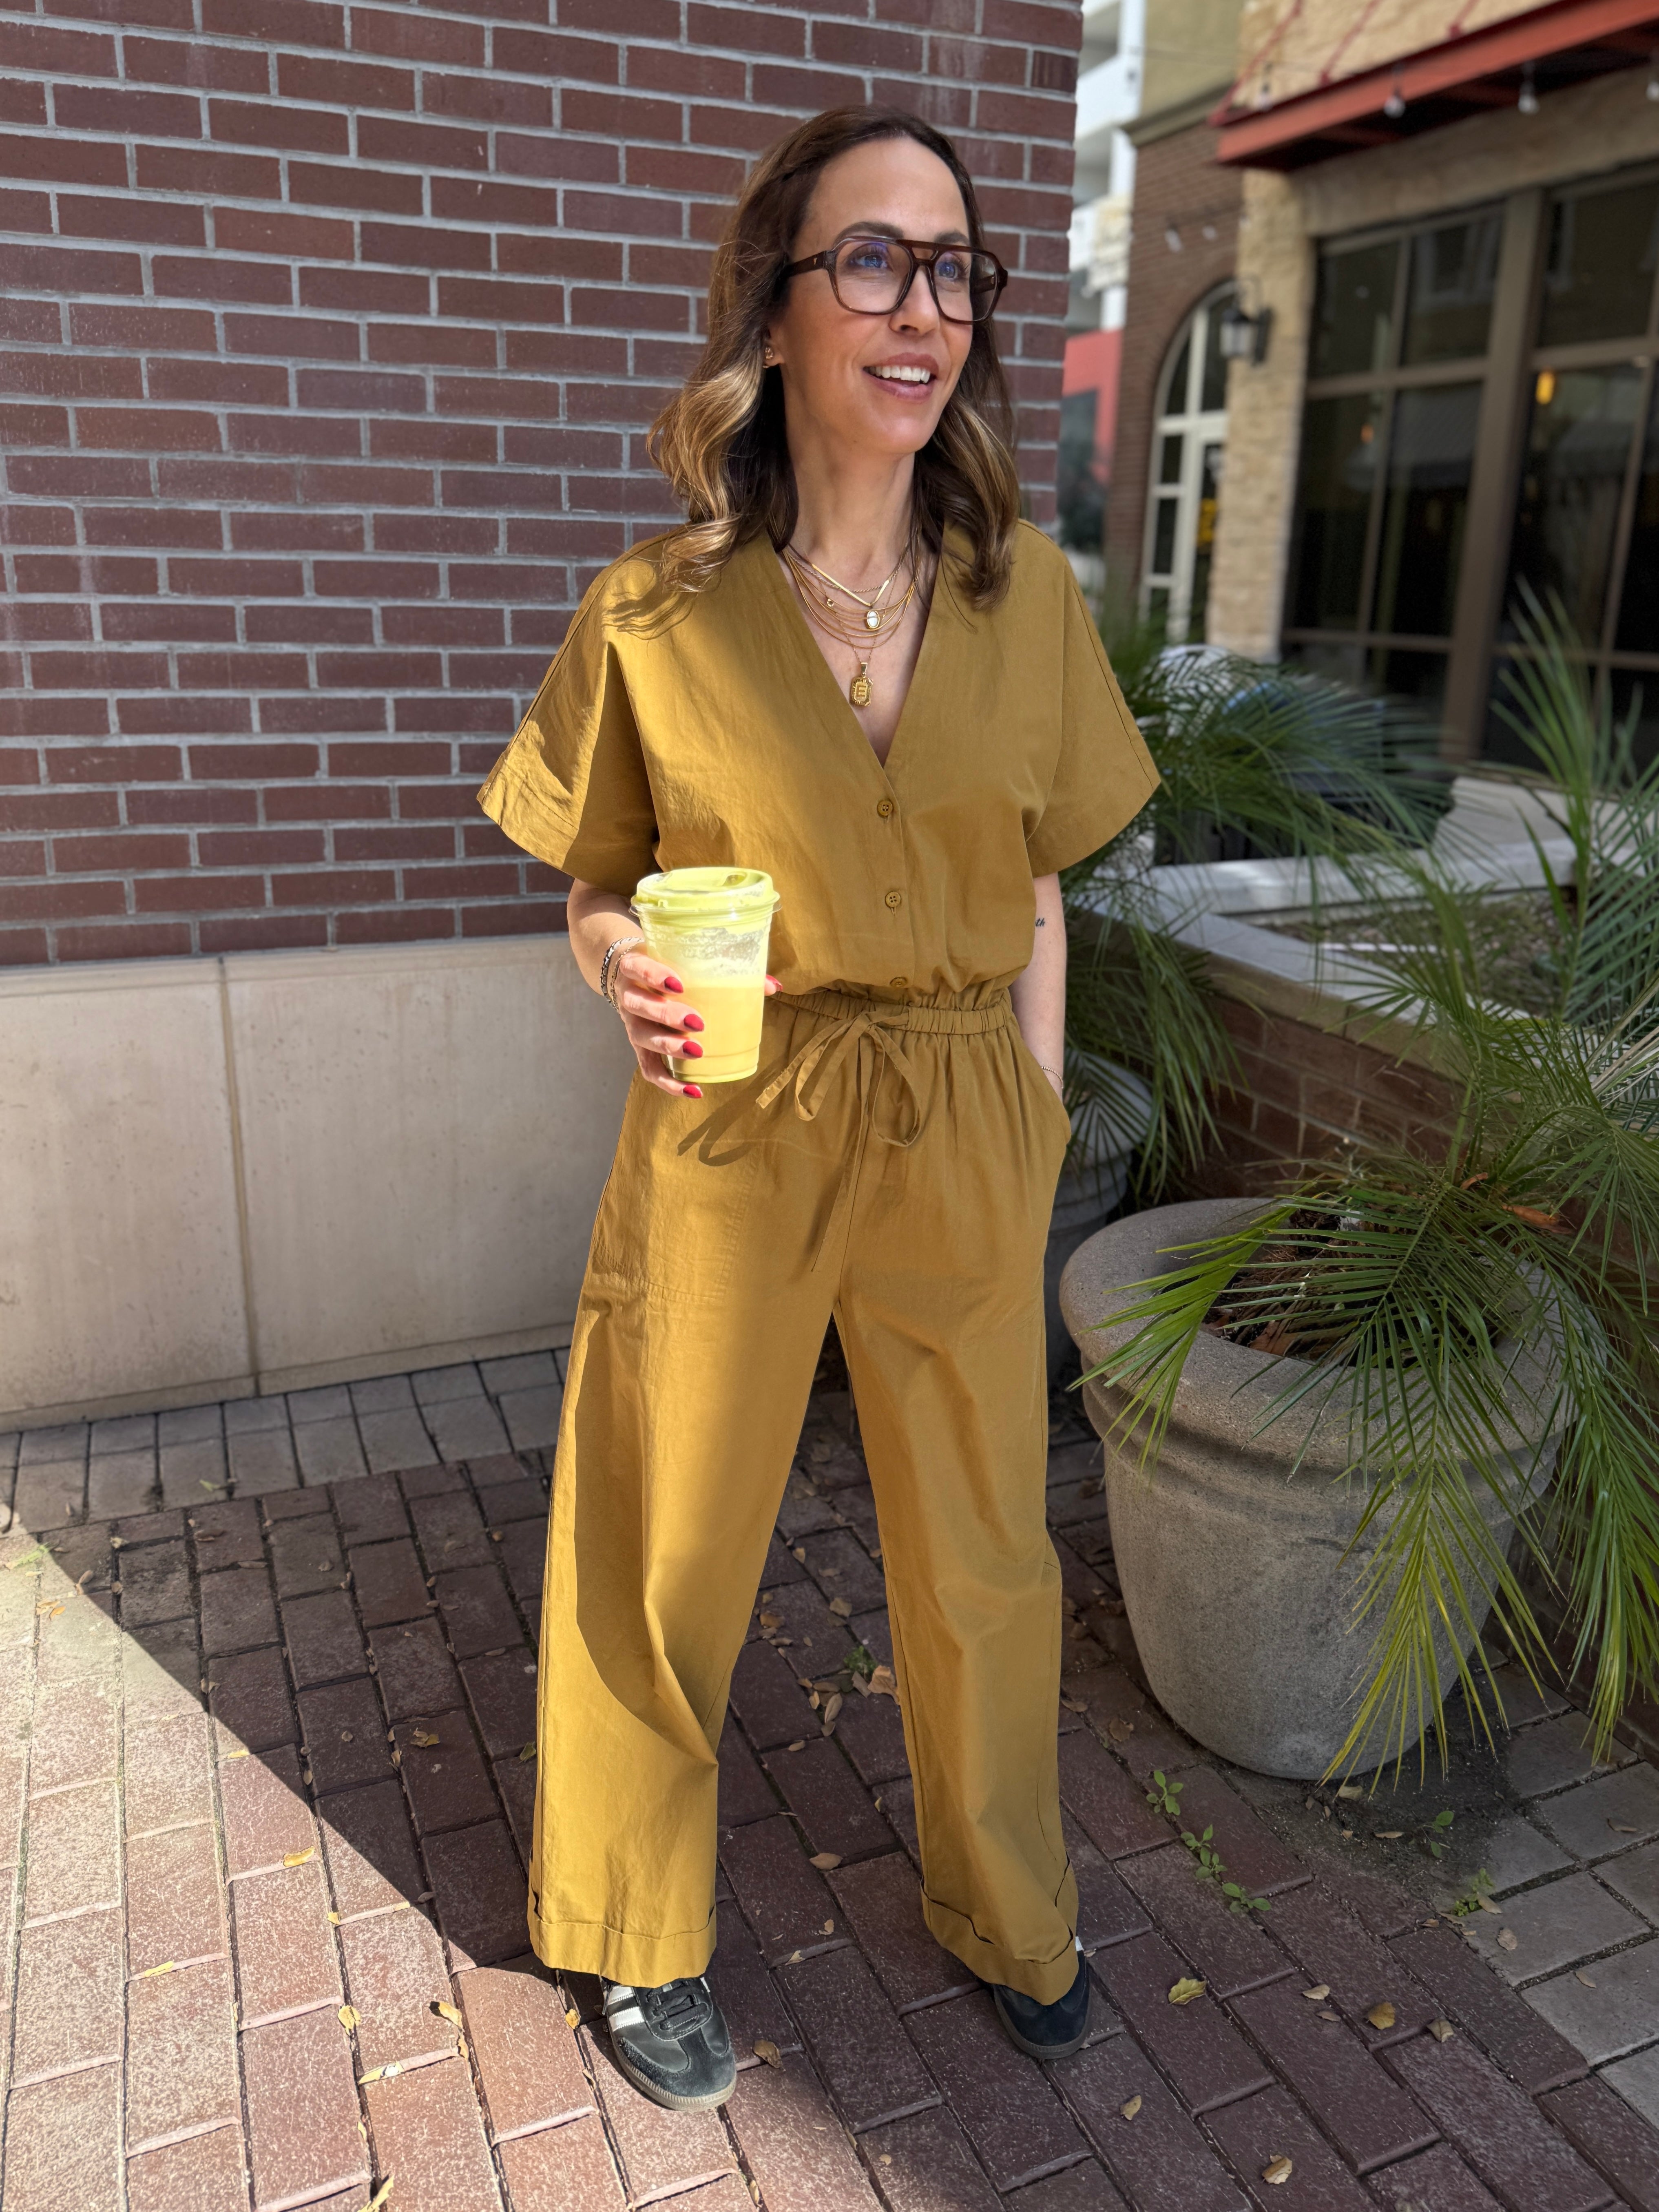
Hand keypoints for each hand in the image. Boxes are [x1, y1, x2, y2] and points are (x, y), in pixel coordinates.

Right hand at [613, 950, 779, 1098]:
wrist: (628, 974)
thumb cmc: (665, 964)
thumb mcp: (682, 959)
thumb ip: (725, 969)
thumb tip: (774, 987)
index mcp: (635, 966)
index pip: (638, 968)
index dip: (654, 975)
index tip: (678, 984)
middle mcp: (629, 995)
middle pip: (641, 1006)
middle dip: (668, 1015)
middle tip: (697, 1022)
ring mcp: (631, 1024)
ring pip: (644, 1037)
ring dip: (669, 1046)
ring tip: (697, 1051)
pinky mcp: (638, 1048)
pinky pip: (650, 1070)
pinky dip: (670, 1083)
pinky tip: (694, 1090)